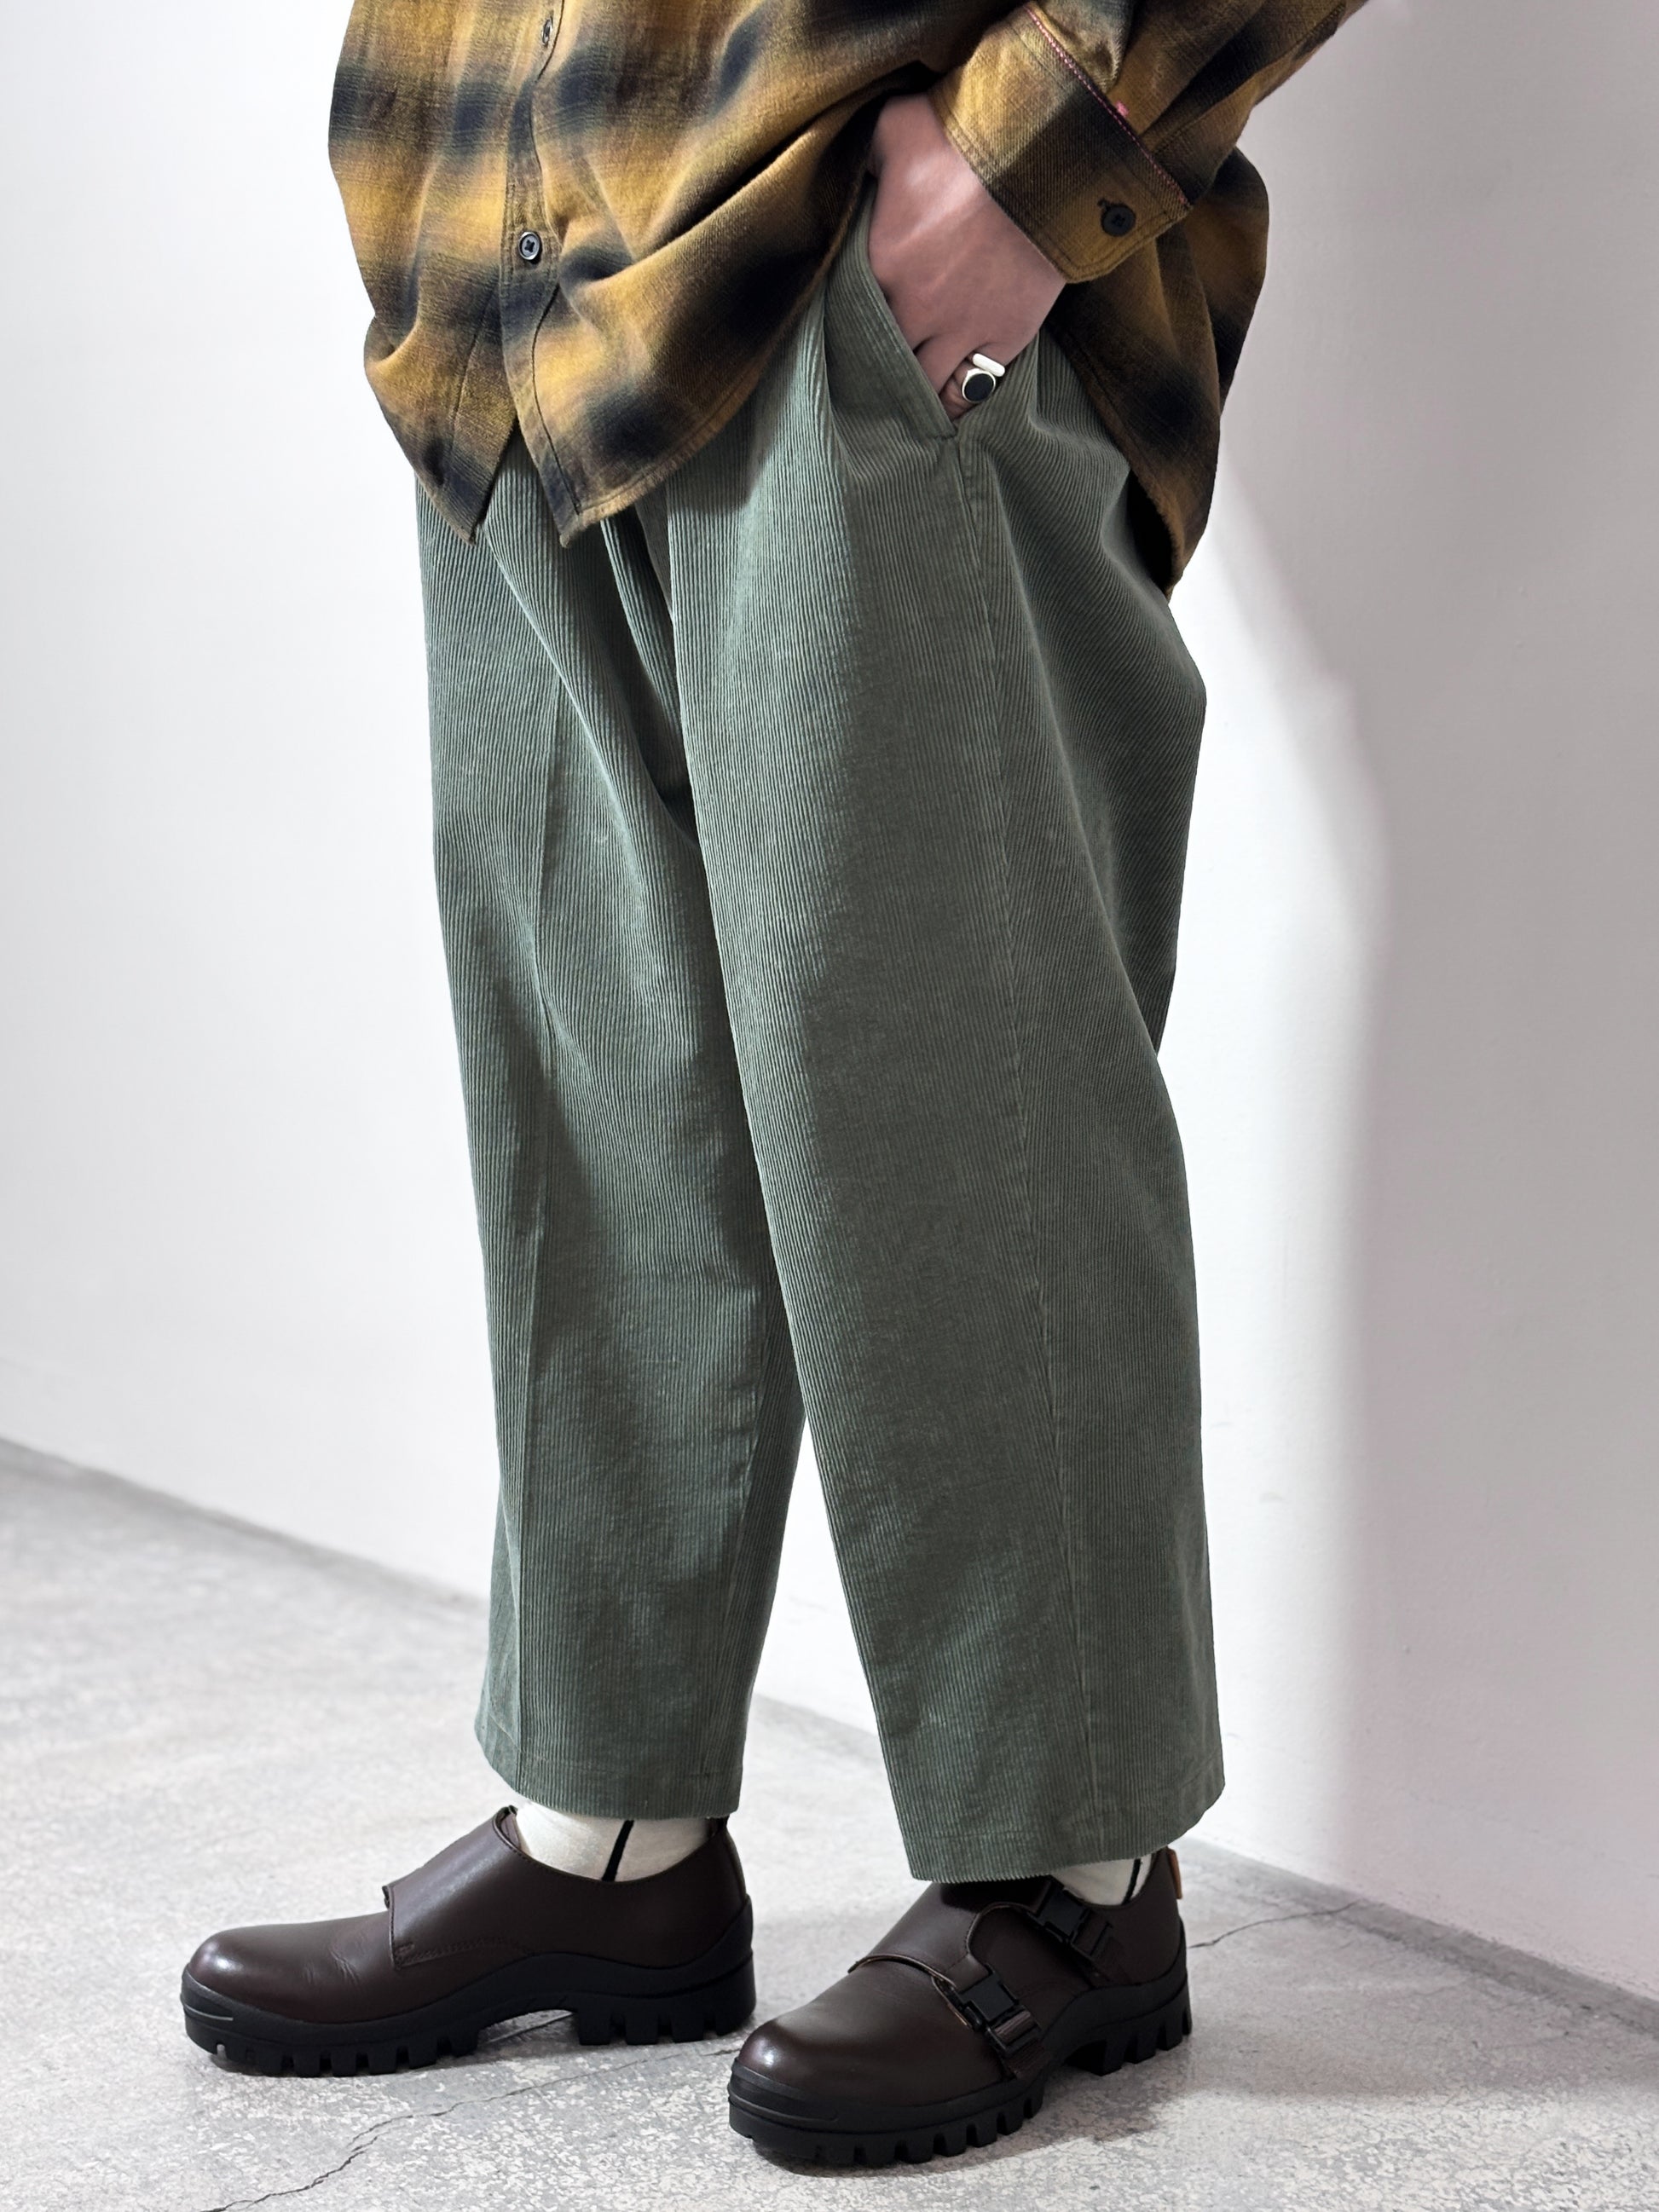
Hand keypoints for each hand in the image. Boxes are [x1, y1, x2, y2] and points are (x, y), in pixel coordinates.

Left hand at [867, 93, 1065, 420]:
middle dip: (879, 368)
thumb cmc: (967, 134)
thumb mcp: (897, 127)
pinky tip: (948, 405)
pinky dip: (960, 399)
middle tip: (876, 376)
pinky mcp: (1007, 336)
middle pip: (884, 361)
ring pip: (926, 386)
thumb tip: (848, 162)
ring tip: (911, 398)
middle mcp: (917, 308)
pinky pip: (974, 390)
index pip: (848, 317)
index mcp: (880, 263)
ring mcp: (963, 327)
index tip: (851, 332)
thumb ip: (865, 155)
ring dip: (918, 391)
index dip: (849, 327)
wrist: (1045, 153)